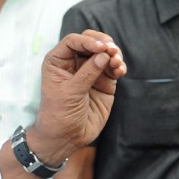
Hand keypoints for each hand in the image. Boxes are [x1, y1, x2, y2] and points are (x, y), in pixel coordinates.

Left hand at [27, 31, 124, 165]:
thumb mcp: (70, 93)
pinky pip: (114, 69)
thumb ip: (87, 73)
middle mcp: (74, 63)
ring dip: (114, 54)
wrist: (66, 137)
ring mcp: (90, 72)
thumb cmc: (58, 114)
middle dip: (103, 43)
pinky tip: (120, 70)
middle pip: (91, 42)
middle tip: (112, 50)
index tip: (100, 48)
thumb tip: (104, 55)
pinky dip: (119, 66)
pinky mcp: (104, 82)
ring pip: (105, 53)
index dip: (87, 41)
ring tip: (117, 63)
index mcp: (58, 61)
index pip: (73, 41)